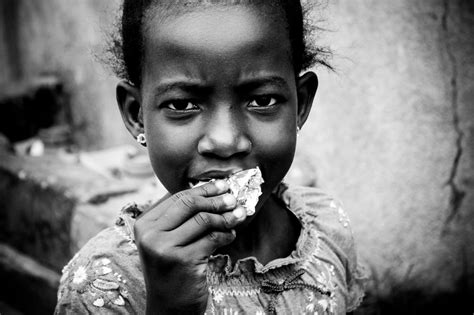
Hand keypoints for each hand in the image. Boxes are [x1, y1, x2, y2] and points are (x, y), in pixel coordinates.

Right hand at [134, 180, 246, 313]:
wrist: (168, 308)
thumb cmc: (172, 270)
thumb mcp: (166, 242)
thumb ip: (180, 218)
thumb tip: (210, 189)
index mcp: (144, 224)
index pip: (177, 197)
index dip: (202, 189)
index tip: (222, 184)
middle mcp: (150, 234)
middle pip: (189, 204)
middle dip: (216, 198)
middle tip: (234, 197)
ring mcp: (164, 248)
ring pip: (203, 220)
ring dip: (226, 216)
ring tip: (240, 215)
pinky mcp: (183, 261)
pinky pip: (212, 238)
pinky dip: (226, 234)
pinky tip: (231, 235)